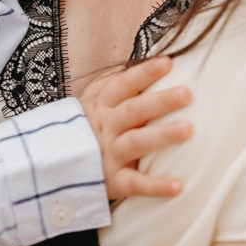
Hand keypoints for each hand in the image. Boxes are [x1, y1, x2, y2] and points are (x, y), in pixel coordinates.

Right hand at [80, 55, 191, 200]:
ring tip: (189, 129)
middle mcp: (106, 127)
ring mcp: (109, 154)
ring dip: (162, 135)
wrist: (57, 167)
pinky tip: (179, 186)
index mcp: (102, 105)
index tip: (168, 62)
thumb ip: (116, 83)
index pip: (123, 85)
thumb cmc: (88, 128)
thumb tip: (149, 58)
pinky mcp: (113, 182)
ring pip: (136, 143)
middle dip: (160, 101)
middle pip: (133, 111)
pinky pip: (136, 184)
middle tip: (187, 93)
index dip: (144, 73)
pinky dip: (156, 186)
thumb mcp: (93, 102)